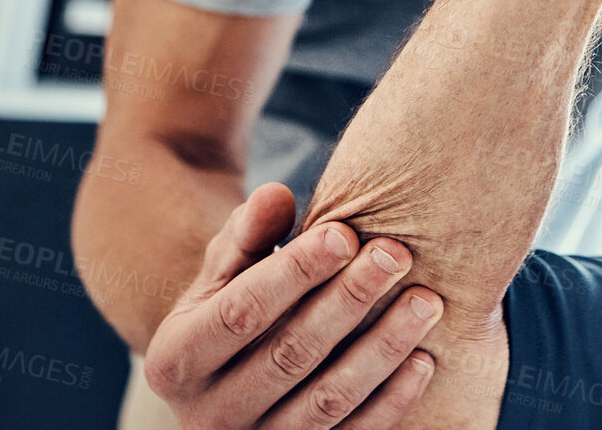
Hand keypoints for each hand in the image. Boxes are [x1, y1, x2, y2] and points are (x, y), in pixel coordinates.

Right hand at [143, 182, 443, 428]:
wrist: (228, 376)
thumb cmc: (233, 302)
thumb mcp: (223, 269)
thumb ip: (246, 233)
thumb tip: (277, 195)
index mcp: (175, 360)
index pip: (240, 311)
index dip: (294, 271)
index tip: (345, 232)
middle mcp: (208, 414)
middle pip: (288, 354)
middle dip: (348, 300)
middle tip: (396, 253)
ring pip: (327, 400)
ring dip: (382, 348)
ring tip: (426, 300)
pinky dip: (393, 401)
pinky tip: (425, 358)